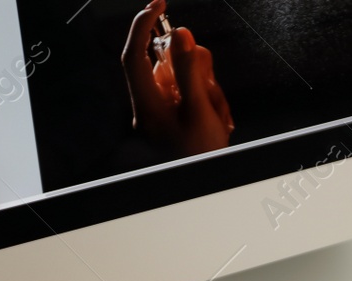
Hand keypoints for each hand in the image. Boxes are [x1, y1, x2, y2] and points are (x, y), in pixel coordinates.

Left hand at [122, 0, 233, 155]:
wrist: (206, 190)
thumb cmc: (200, 159)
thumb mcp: (200, 112)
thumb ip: (189, 71)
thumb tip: (181, 36)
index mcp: (148, 105)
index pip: (135, 54)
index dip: (143, 25)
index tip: (158, 5)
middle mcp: (149, 108)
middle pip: (165, 64)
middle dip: (193, 66)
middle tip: (209, 83)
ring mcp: (161, 114)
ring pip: (182, 78)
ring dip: (206, 87)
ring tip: (217, 114)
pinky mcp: (173, 118)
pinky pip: (189, 94)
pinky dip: (206, 100)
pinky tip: (215, 118)